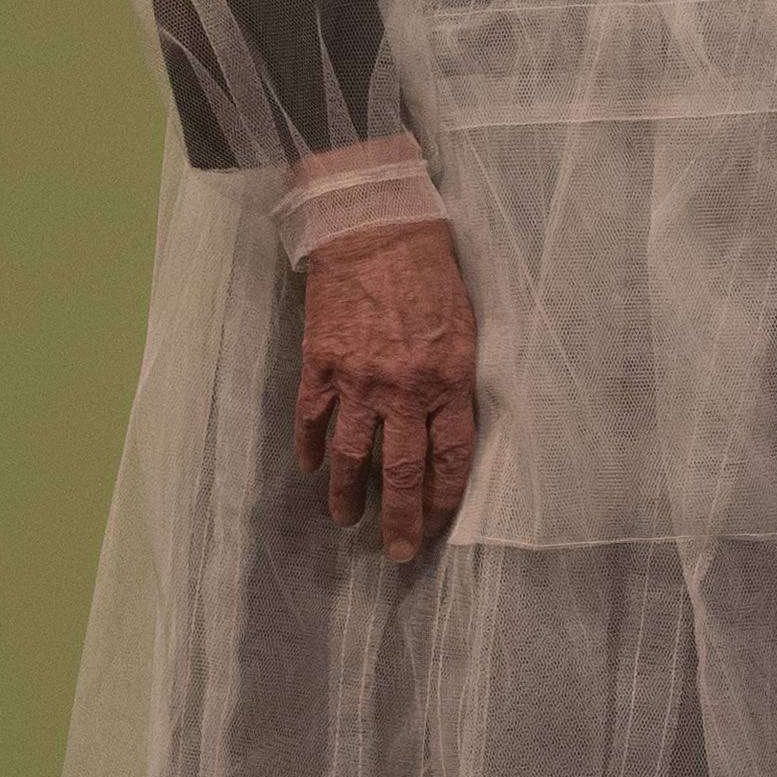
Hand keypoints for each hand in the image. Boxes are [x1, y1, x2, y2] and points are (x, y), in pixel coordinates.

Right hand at [296, 220, 478, 561]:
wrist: (375, 225)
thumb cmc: (430, 269)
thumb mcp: (466, 324)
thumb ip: (457, 378)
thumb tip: (448, 424)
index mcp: (449, 379)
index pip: (451, 457)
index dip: (443, 498)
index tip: (436, 525)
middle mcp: (404, 388)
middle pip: (401, 471)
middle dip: (400, 518)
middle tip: (395, 551)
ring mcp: (358, 379)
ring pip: (350, 456)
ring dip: (347, 495)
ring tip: (346, 521)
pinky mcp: (320, 363)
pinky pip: (312, 419)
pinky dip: (309, 448)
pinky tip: (310, 469)